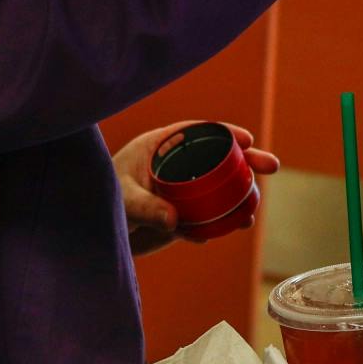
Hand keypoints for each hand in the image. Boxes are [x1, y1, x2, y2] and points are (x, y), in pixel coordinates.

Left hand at [113, 121, 279, 254]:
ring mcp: (180, 192)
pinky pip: (206, 217)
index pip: (199, 133)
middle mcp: (175, 166)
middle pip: (218, 159)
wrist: (91, 231)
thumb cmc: (98, 200)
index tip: (247, 139)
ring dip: (239, 199)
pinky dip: (220, 223)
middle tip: (272, 166)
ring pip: (218, 191)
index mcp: (160, 146)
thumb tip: (175, 221)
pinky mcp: (180, 217)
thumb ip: (146, 207)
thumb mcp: (122, 199)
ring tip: (249, 215)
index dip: (225, 133)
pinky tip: (226, 229)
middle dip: (247, 162)